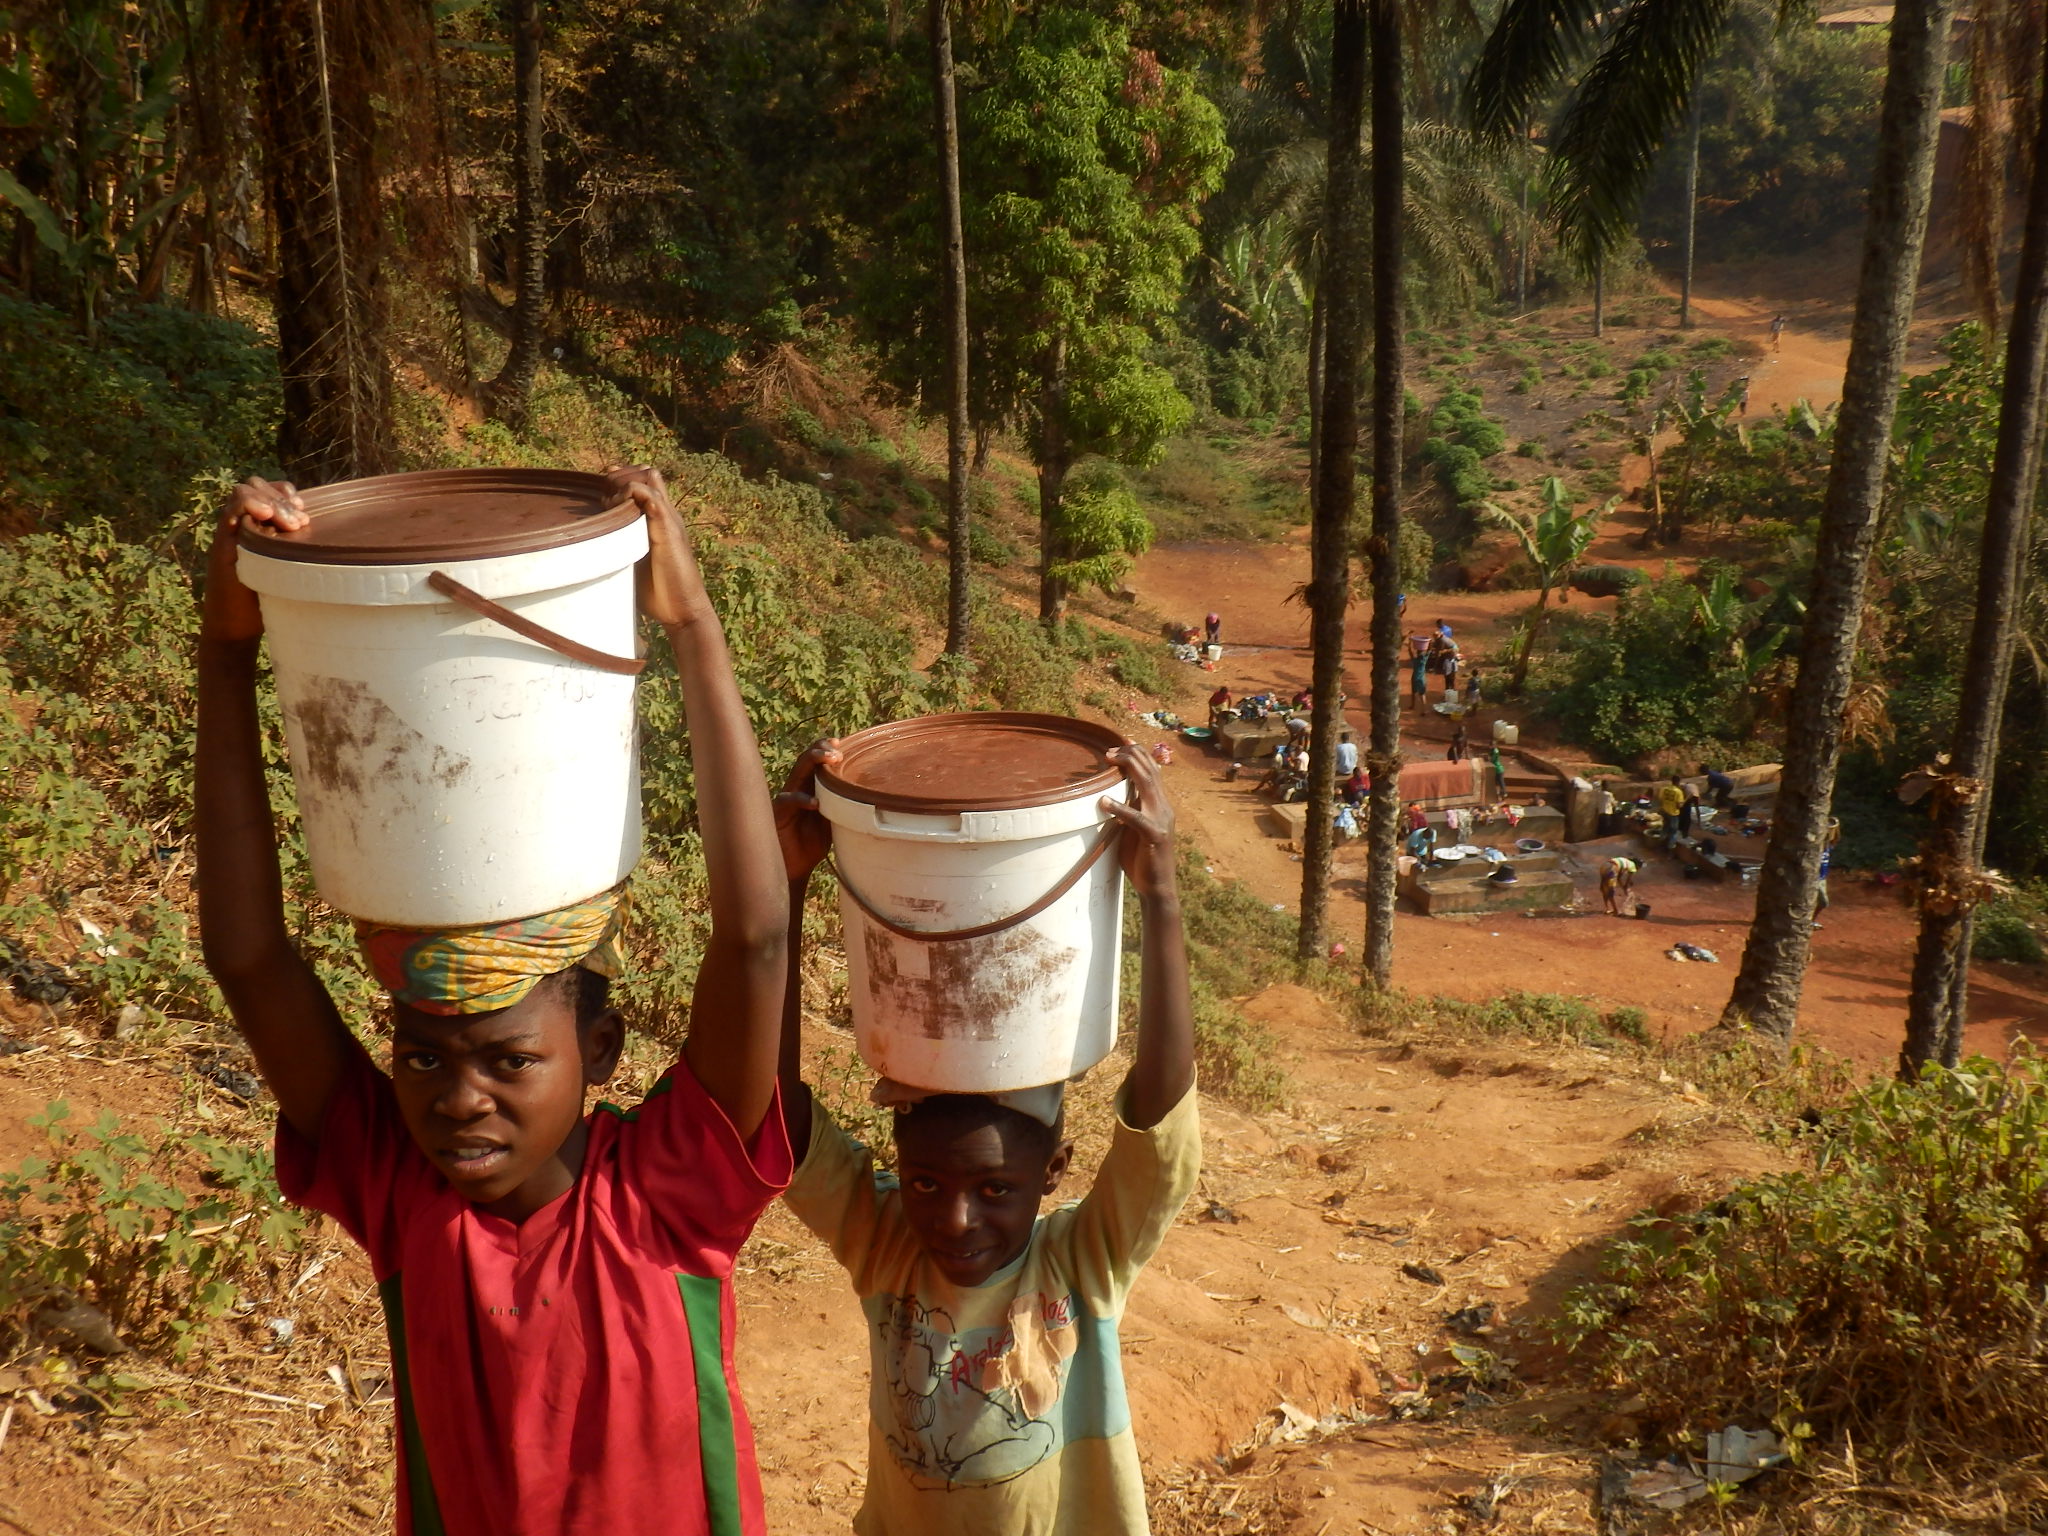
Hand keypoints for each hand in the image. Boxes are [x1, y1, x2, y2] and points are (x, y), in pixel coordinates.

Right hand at [203, 477, 305, 644]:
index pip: (269, 490)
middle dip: (280, 496)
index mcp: (260, 525)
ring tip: (288, 523)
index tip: (304, 510)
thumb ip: (303, 551)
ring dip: (269, 501)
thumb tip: (344, 544)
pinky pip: (228, 514)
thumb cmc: (268, 599)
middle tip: (300, 522)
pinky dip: (246, 505)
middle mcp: (242, 524)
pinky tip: (264, 515)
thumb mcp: (291, 570)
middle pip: (255, 485)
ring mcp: (230, 533)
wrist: (236, 627)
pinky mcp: (221, 547)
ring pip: (242, 493)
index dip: (285, 492)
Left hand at [610, 465, 707, 627]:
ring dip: (625, 482)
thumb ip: (620, 549)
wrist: (683, 610)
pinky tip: (621, 507)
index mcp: (659, 521)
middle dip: (620, 476)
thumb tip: (591, 549)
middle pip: (646, 473)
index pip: (643, 483)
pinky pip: (653, 498)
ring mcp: (669, 520)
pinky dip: (635, 493)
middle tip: (603, 494)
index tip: (602, 488)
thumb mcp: (633, 563)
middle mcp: (666, 515)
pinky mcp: (669, 530)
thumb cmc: (659, 593)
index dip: (620, 479)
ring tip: (610, 502)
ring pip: (649, 478)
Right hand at [773, 737, 842, 882]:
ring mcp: (786, 799)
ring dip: (812, 763)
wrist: (794, 867)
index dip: (825, 748)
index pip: (816, 762)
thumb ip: (842, 805)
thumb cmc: (812, 842)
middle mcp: (797, 788)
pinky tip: (815, 802)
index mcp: (810, 787)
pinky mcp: (778, 814)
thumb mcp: (833, 820)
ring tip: (829, 759)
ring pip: (796, 774)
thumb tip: (871, 795)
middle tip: (837, 750)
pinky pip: (788, 801)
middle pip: (806, 761)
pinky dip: (802, 800)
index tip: (841, 741)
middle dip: (821, 750)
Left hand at [1102, 743, 1177, 898]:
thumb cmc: (1141, 859)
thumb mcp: (1133, 829)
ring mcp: (1161, 821)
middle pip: (1151, 771)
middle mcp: (1163, 808)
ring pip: (1148, 786)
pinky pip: (1137, 819)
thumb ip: (1128, 811)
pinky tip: (1104, 802)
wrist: (1157, 887)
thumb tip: (1108, 797)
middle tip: (1109, 750)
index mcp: (1159, 804)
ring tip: (1109, 760)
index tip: (1119, 745)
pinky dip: (1120, 808)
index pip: (1152, 771)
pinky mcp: (1155, 837)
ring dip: (1129, 770)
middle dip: (1131, 755)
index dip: (1138, 754)